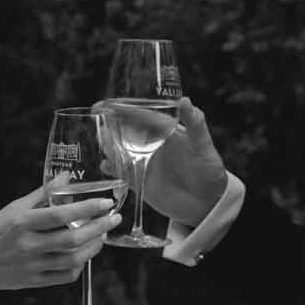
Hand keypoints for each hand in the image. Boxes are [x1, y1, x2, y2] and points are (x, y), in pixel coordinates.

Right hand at [0, 185, 120, 296]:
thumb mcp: (13, 209)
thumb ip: (41, 194)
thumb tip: (64, 177)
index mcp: (22, 223)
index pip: (61, 214)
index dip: (87, 208)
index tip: (106, 203)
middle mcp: (28, 245)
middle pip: (72, 238)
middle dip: (99, 228)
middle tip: (114, 218)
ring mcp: (33, 265)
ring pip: (73, 259)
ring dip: (93, 247)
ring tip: (102, 236)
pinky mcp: (35, 281)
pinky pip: (65, 275)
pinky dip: (79, 266)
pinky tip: (84, 255)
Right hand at [95, 98, 229, 223]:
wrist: (208, 203)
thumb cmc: (209, 170)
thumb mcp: (203, 145)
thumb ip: (195, 124)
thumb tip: (185, 100)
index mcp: (165, 132)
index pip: (141, 116)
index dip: (124, 109)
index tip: (107, 104)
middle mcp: (152, 146)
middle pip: (127, 132)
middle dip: (110, 125)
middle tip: (94, 117)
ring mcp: (146, 164)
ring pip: (121, 151)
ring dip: (109, 145)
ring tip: (100, 139)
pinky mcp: (142, 183)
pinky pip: (123, 174)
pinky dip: (113, 170)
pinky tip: (105, 166)